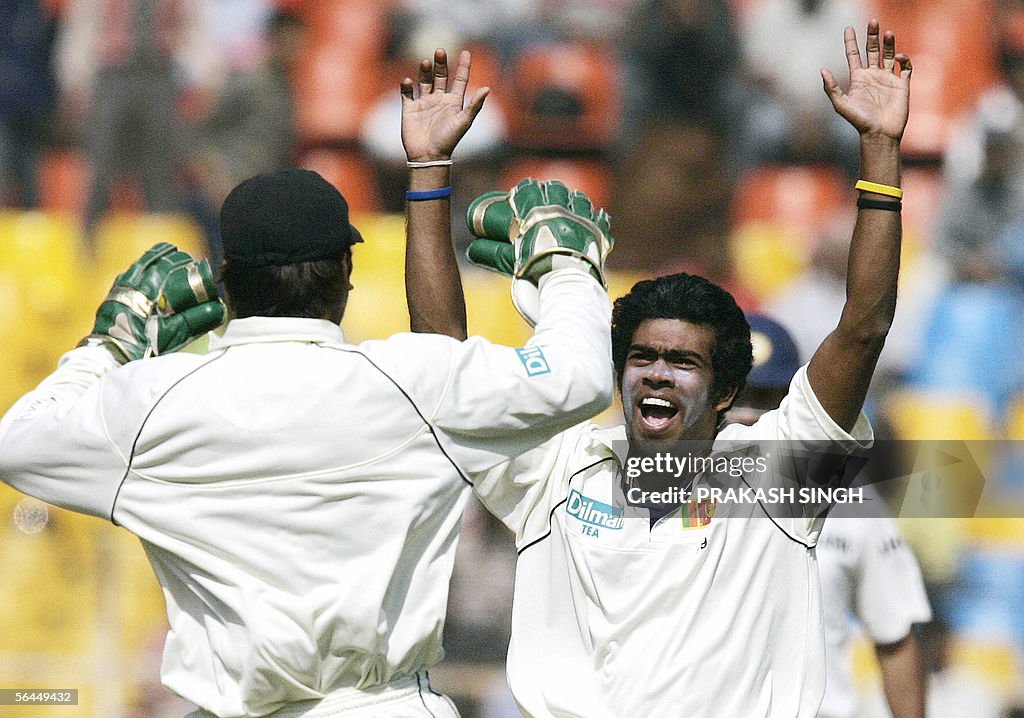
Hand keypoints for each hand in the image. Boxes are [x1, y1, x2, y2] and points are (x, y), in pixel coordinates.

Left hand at [79, 243, 223, 362]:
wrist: (110, 358)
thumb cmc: (141, 346)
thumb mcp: (172, 334)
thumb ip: (195, 320)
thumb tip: (219, 308)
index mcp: (144, 290)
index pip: (162, 267)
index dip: (176, 261)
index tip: (189, 259)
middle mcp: (128, 286)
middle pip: (147, 264)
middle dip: (163, 257)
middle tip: (177, 254)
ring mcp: (116, 293)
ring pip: (133, 270)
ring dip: (148, 263)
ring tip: (160, 257)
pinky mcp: (109, 303)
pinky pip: (123, 281)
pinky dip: (134, 275)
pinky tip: (138, 277)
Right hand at [400, 49, 488, 161]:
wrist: (428, 156)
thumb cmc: (448, 140)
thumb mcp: (463, 122)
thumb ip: (474, 105)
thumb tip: (488, 89)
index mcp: (454, 102)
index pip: (460, 80)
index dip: (463, 66)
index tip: (466, 52)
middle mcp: (439, 100)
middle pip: (441, 76)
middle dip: (440, 63)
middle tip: (439, 51)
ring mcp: (424, 103)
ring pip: (424, 81)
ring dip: (424, 71)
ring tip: (425, 62)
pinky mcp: (410, 109)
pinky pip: (407, 93)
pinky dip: (406, 85)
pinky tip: (408, 80)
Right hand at [465, 179, 613, 324]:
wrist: (567, 281)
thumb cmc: (537, 270)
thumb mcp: (513, 260)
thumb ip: (493, 253)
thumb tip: (472, 251)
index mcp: (537, 210)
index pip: (527, 190)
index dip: (524, 191)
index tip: (519, 195)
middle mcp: (561, 208)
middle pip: (555, 190)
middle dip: (549, 192)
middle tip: (546, 198)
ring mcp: (583, 217)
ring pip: (579, 199)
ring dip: (572, 201)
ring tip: (569, 207)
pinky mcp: (599, 230)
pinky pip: (600, 217)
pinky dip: (595, 218)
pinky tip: (593, 220)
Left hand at [822, 20, 911, 140]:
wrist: (879, 133)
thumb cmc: (859, 121)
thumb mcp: (841, 105)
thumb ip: (831, 88)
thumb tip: (822, 70)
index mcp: (858, 79)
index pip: (854, 55)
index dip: (851, 42)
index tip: (848, 28)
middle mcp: (873, 76)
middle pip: (872, 50)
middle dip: (872, 36)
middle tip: (873, 21)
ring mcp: (888, 78)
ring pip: (889, 54)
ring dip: (889, 43)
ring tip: (887, 32)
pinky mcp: (902, 84)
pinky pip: (905, 66)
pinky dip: (903, 59)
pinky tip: (898, 57)